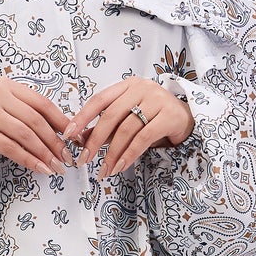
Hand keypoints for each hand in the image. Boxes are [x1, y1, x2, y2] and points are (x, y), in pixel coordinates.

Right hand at [0, 76, 71, 174]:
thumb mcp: (4, 98)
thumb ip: (27, 107)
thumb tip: (60, 127)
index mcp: (8, 85)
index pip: (41, 103)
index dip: (60, 121)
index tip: (73, 136)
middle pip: (34, 121)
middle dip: (54, 141)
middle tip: (66, 157)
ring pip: (24, 135)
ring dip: (43, 153)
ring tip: (55, 166)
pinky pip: (9, 148)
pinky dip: (27, 159)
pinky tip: (39, 167)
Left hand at [64, 77, 194, 177]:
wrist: (187, 118)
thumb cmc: (153, 117)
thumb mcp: (128, 118)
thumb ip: (106, 126)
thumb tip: (79, 139)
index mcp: (127, 85)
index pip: (99, 100)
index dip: (82, 117)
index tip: (68, 135)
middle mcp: (141, 88)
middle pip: (111, 116)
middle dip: (95, 141)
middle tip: (84, 160)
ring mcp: (157, 100)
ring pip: (127, 129)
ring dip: (112, 153)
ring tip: (105, 170)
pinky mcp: (169, 115)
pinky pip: (144, 138)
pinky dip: (129, 154)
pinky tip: (121, 166)